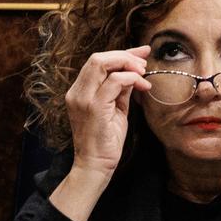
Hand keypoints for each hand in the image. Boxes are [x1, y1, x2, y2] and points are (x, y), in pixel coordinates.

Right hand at [64, 46, 151, 180]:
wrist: (95, 166)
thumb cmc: (105, 142)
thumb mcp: (115, 110)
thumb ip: (121, 91)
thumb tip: (134, 73)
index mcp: (79, 92)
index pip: (97, 62)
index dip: (120, 54)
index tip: (141, 54)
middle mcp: (77, 92)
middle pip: (98, 58)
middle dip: (124, 55)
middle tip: (144, 63)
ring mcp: (83, 99)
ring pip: (102, 63)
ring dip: (127, 63)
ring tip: (144, 72)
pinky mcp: (94, 107)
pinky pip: (114, 81)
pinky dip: (131, 78)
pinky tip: (142, 85)